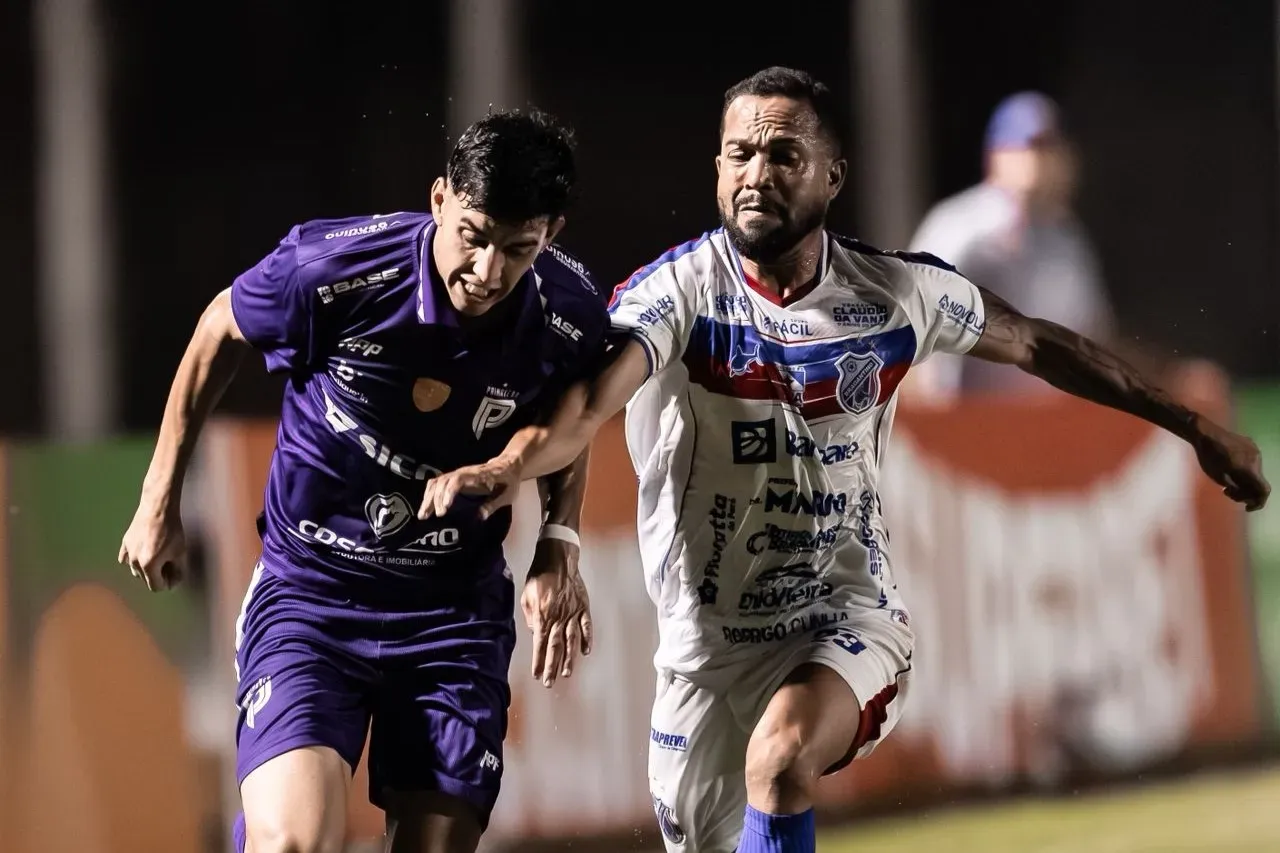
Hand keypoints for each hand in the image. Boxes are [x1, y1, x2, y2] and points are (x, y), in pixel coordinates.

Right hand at [118, 501, 187, 590]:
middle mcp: (133, 562)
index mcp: (148, 566)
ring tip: (159, 555)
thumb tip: (174, 584)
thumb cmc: (172, 531)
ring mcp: (127, 552)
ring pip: (136, 570)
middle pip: (146, 579)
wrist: (158, 509)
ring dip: (147, 568)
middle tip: (169, 562)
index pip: (156, 587)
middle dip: (158, 575)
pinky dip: (135, 559)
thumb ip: (178, 572)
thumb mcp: (180, 553)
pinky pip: (125, 559)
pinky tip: (144, 551)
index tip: (174, 573)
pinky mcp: (124, 543)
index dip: (167, 583)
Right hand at [418, 457, 520, 520]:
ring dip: (429, 497)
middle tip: (436, 515)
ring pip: (437, 482)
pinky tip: (426, 507)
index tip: (445, 507)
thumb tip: (480, 516)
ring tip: (423, 515)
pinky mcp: (455, 478)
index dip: (449, 492)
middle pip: (444, 481)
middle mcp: (464, 473)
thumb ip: (493, 504)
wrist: (508, 465)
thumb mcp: (507, 495)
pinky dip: (429, 494)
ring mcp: (458, 474)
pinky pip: (437, 483)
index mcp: (478, 476)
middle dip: (436, 498)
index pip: (458, 480)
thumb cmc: (508, 481)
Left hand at [521, 537, 592, 687]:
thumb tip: (536, 634)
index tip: (537, 674)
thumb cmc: (538, 577)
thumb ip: (531, 618)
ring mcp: (573, 613)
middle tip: (549, 682)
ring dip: (568, 659)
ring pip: (571, 641)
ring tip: (566, 673)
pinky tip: (586, 652)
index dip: (538, 661)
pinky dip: (587, 639)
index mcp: (543, 615)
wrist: (558, 559)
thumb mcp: (527, 597)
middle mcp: (559, 617)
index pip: (540, 644)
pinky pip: (586, 626)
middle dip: (551, 666)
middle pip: (555, 647)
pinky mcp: (583, 607)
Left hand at [1192, 418, 1269, 510]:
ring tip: (1226, 482)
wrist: (1205, 433)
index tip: (1247, 508)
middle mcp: (1256, 459)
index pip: (1264, 490)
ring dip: (1244, 481)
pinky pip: (1251, 462)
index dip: (1259, 503)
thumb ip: (1236, 488)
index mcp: (1249, 468)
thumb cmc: (1208, 457)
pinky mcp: (1251, 444)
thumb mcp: (1219, 478)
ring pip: (1255, 473)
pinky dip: (1244, 470)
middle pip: (1257, 483)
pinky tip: (1229, 469)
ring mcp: (1255, 450)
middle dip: (1244, 492)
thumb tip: (1247, 497)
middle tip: (1226, 493)